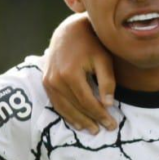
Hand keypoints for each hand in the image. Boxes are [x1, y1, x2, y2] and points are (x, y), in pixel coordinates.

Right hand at [41, 14, 116, 133]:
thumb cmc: (90, 43)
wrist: (69, 30)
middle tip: (104, 129)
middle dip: (91, 120)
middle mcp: (56, 80)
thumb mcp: (103, 59)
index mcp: (70, 74)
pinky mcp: (45, 82)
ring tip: (91, 129)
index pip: (87, 102)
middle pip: (76, 107)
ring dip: (78, 120)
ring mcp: (48, 81)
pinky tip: (76, 121)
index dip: (100, 115)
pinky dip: (66, 114)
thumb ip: (107, 82)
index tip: (112, 124)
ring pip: (64, 108)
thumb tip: (108, 104)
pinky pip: (56, 103)